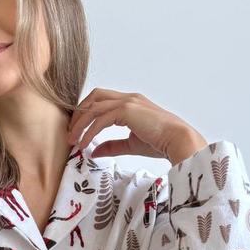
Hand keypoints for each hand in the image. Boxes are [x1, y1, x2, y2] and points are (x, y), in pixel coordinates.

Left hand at [67, 88, 207, 164]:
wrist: (178, 140)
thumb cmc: (160, 143)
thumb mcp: (131, 144)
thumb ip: (112, 146)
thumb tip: (94, 152)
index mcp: (131, 102)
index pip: (101, 100)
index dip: (86, 113)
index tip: (77, 130)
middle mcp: (128, 98)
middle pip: (94, 97)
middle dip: (79, 114)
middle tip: (70, 133)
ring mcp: (128, 102)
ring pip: (94, 107)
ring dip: (80, 124)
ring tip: (73, 141)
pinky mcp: (127, 110)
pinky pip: (100, 119)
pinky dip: (89, 132)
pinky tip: (84, 144)